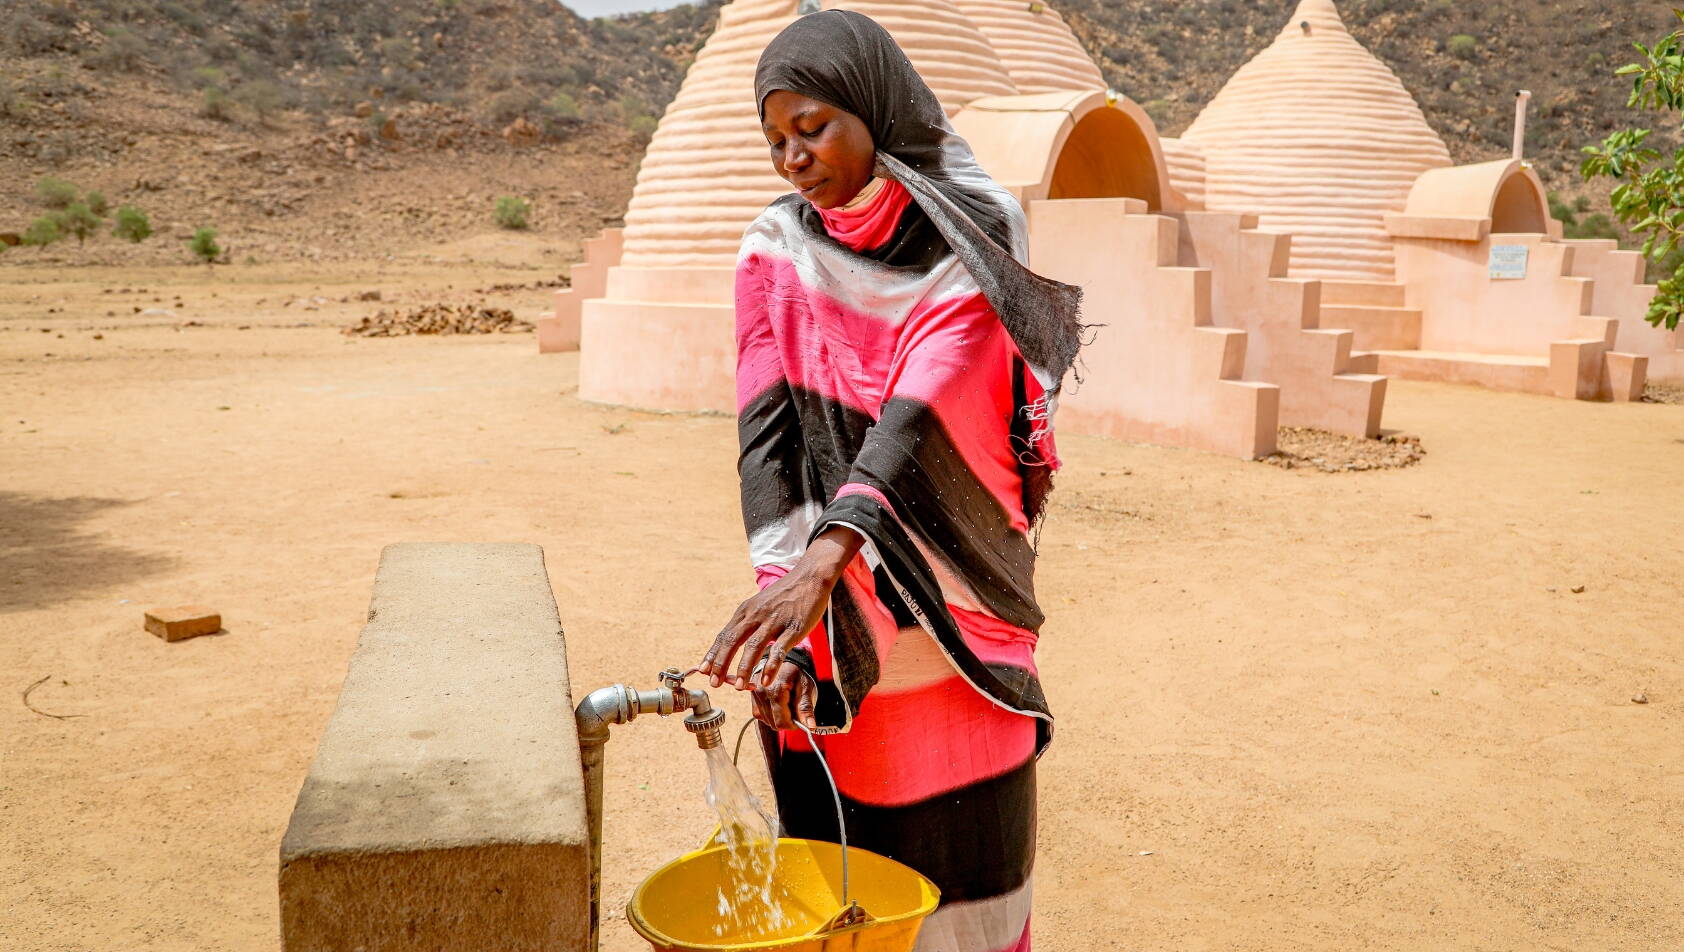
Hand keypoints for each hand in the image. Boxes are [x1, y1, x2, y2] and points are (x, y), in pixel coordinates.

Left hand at [699, 527, 862, 689]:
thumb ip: (746, 623)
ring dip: (744, 668)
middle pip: (733, 641)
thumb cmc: (784, 595)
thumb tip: (730, 643)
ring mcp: (775, 621)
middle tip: (714, 683)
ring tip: (739, 686)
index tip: (703, 671)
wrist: (810, 577)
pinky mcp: (793, 628)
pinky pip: (779, 649)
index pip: (724, 636)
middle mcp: (756, 615)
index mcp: (746, 611)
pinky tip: (766, 680)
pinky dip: (771, 666)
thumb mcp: (759, 605)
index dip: (712, 654)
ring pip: (754, 647)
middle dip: (721, 664)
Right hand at [750, 660, 817, 730]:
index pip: (781, 722)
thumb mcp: (806, 687)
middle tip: (794, 708)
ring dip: (776, 717)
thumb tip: (810, 726)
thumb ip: (806, 708)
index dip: (792, 725)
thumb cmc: (798, 672)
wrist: (785, 656)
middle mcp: (763, 691)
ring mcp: (755, 692)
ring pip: (765, 719)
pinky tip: (776, 703)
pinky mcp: (751, 693)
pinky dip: (768, 713)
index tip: (800, 720)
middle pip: (773, 722)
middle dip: (785, 720)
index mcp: (777, 690)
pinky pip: (758, 713)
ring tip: (786, 703)